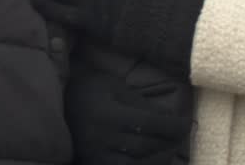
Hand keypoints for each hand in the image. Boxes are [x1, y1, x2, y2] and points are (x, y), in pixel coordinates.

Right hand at [66, 63, 192, 164]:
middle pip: (146, 145)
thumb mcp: (114, 87)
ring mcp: (96, 155)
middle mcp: (102, 138)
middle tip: (181, 136)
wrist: (58, 102)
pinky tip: (150, 160)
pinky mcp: (93, 163)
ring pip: (137, 164)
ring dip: (159, 158)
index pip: (150, 123)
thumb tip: (169, 119)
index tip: (186, 123)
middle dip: (169, 141)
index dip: (173, 125)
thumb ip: (140, 103)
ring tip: (169, 150)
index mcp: (108, 114)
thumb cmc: (90, 89)